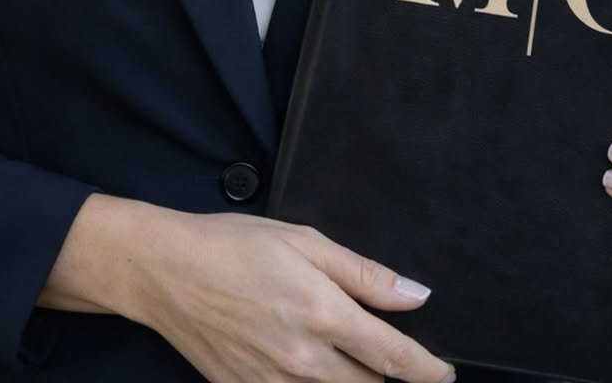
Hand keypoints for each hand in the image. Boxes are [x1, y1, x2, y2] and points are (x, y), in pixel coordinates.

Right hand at [77, 198, 454, 382]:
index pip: (394, 358)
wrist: (166, 272)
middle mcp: (303, 359)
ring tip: (356, 364)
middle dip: (390, 378)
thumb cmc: (233, 245)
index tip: (444, 373)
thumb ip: (364, 273)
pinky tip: (314, 372)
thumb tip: (415, 295)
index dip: (428, 370)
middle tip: (395, 359)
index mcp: (321, 312)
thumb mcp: (304, 241)